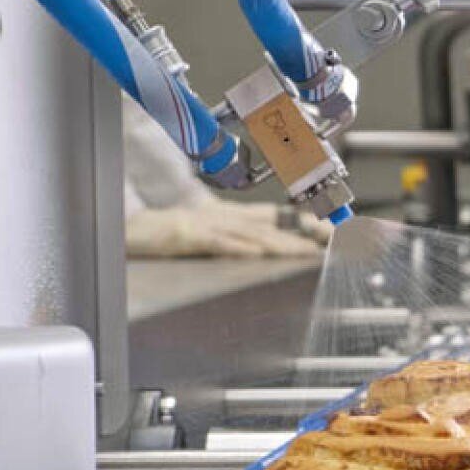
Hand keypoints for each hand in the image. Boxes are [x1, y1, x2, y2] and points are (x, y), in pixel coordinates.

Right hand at [125, 200, 323, 258]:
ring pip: (253, 233)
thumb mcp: (213, 233)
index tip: (336, 232)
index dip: (308, 223)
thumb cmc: (171, 234)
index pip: (279, 217)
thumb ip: (240, 239)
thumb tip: (268, 250)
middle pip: (274, 224)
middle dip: (306, 233)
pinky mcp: (190, 236)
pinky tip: (258, 253)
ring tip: (308, 252)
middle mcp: (226, 217)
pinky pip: (219, 242)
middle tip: (334, 242)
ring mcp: (209, 225)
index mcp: (234, 215)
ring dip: (283, 243)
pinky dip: (240, 247)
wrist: (133, 231)